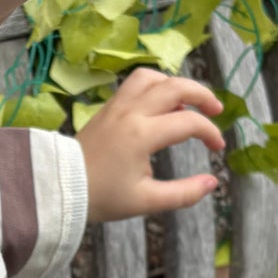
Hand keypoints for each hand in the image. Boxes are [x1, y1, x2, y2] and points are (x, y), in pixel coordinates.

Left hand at [78, 69, 224, 224]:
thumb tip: (212, 183)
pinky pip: (135, 83)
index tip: (218, 148)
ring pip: (152, 77)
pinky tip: (162, 104)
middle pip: (175, 85)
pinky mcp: (108, 107)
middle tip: (216, 109)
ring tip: (187, 102)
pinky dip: (155, 85)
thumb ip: (183, 194)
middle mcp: (131, 112)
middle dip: (202, 94)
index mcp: (142, 134)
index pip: (188, 122)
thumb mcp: (146, 201)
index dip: (210, 133)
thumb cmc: (102, 197)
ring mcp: (117, 106)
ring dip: (175, 84)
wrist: (59, 187)